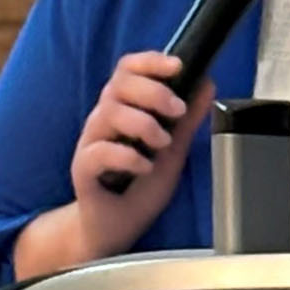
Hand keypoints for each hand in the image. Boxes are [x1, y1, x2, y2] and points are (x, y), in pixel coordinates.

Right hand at [70, 52, 216, 259]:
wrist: (116, 228)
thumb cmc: (139, 189)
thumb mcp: (174, 151)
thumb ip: (187, 120)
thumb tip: (207, 84)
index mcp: (124, 109)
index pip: (128, 69)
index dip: (151, 61)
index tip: (177, 66)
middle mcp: (104, 120)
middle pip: (119, 84)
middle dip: (153, 91)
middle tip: (177, 110)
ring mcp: (91, 143)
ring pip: (108, 112)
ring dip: (143, 123)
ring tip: (162, 143)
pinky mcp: (83, 169)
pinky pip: (99, 151)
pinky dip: (127, 156)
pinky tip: (144, 166)